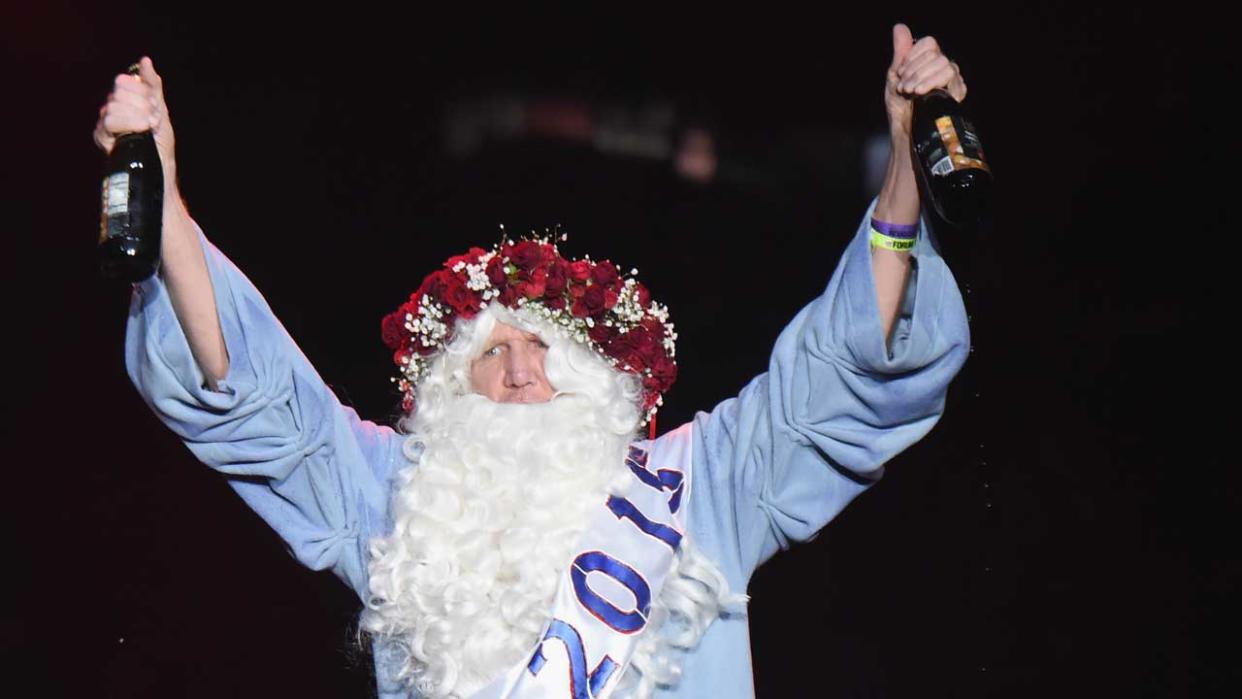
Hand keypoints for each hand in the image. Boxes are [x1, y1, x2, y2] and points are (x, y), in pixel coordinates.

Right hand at [93, 56, 176, 177]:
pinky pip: (109, 122)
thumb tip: (145, 60)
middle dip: (141, 104)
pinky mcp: (101, 138)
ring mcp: (104, 123)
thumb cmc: (160, 143)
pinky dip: (129, 124)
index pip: (124, 82)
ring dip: (137, 115)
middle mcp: (110, 109)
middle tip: (154, 119)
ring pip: (113, 106)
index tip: (155, 107)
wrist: (159, 169)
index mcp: (124, 101)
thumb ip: (152, 85)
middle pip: (118, 92)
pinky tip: (141, 130)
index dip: (141, 91)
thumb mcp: (161, 111)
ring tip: (149, 127)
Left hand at [884, 24, 967, 138]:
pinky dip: (932, 83)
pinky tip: (921, 94)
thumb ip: (900, 53)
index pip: (929, 44)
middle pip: (936, 54)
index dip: (913, 56)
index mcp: (928, 62)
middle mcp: (942, 68)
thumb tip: (900, 27)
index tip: (901, 74)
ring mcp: (952, 81)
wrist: (905, 132)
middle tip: (904, 87)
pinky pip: (951, 78)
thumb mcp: (895, 77)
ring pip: (944, 64)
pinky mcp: (956, 94)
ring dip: (923, 77)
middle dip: (915, 70)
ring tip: (911, 92)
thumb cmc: (900, 108)